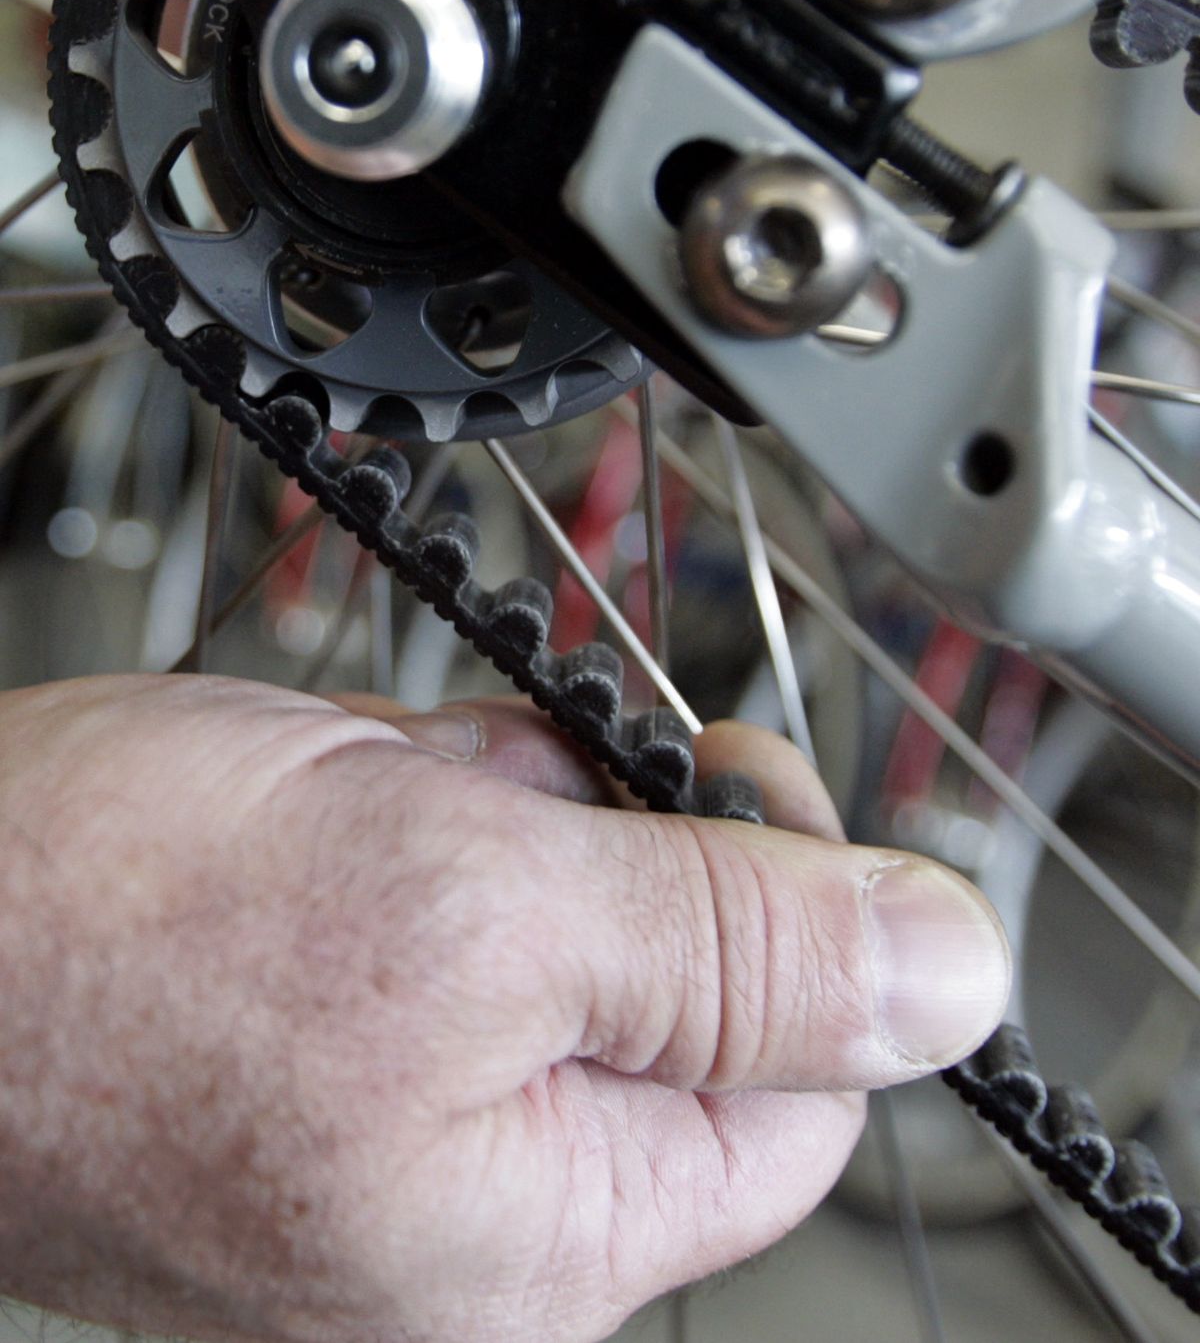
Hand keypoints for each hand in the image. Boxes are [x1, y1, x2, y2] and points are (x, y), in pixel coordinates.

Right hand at [0, 675, 1008, 1341]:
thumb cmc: (103, 939)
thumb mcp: (474, 907)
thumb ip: (733, 947)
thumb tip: (948, 968)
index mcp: (546, 1239)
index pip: (799, 1077)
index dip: (792, 904)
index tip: (730, 773)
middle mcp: (478, 1215)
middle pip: (670, 984)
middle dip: (598, 841)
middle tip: (488, 790)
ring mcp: (393, 1127)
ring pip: (557, 923)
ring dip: (499, 819)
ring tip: (370, 798)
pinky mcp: (327, 1042)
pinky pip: (454, 913)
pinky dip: (425, 824)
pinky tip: (331, 800)